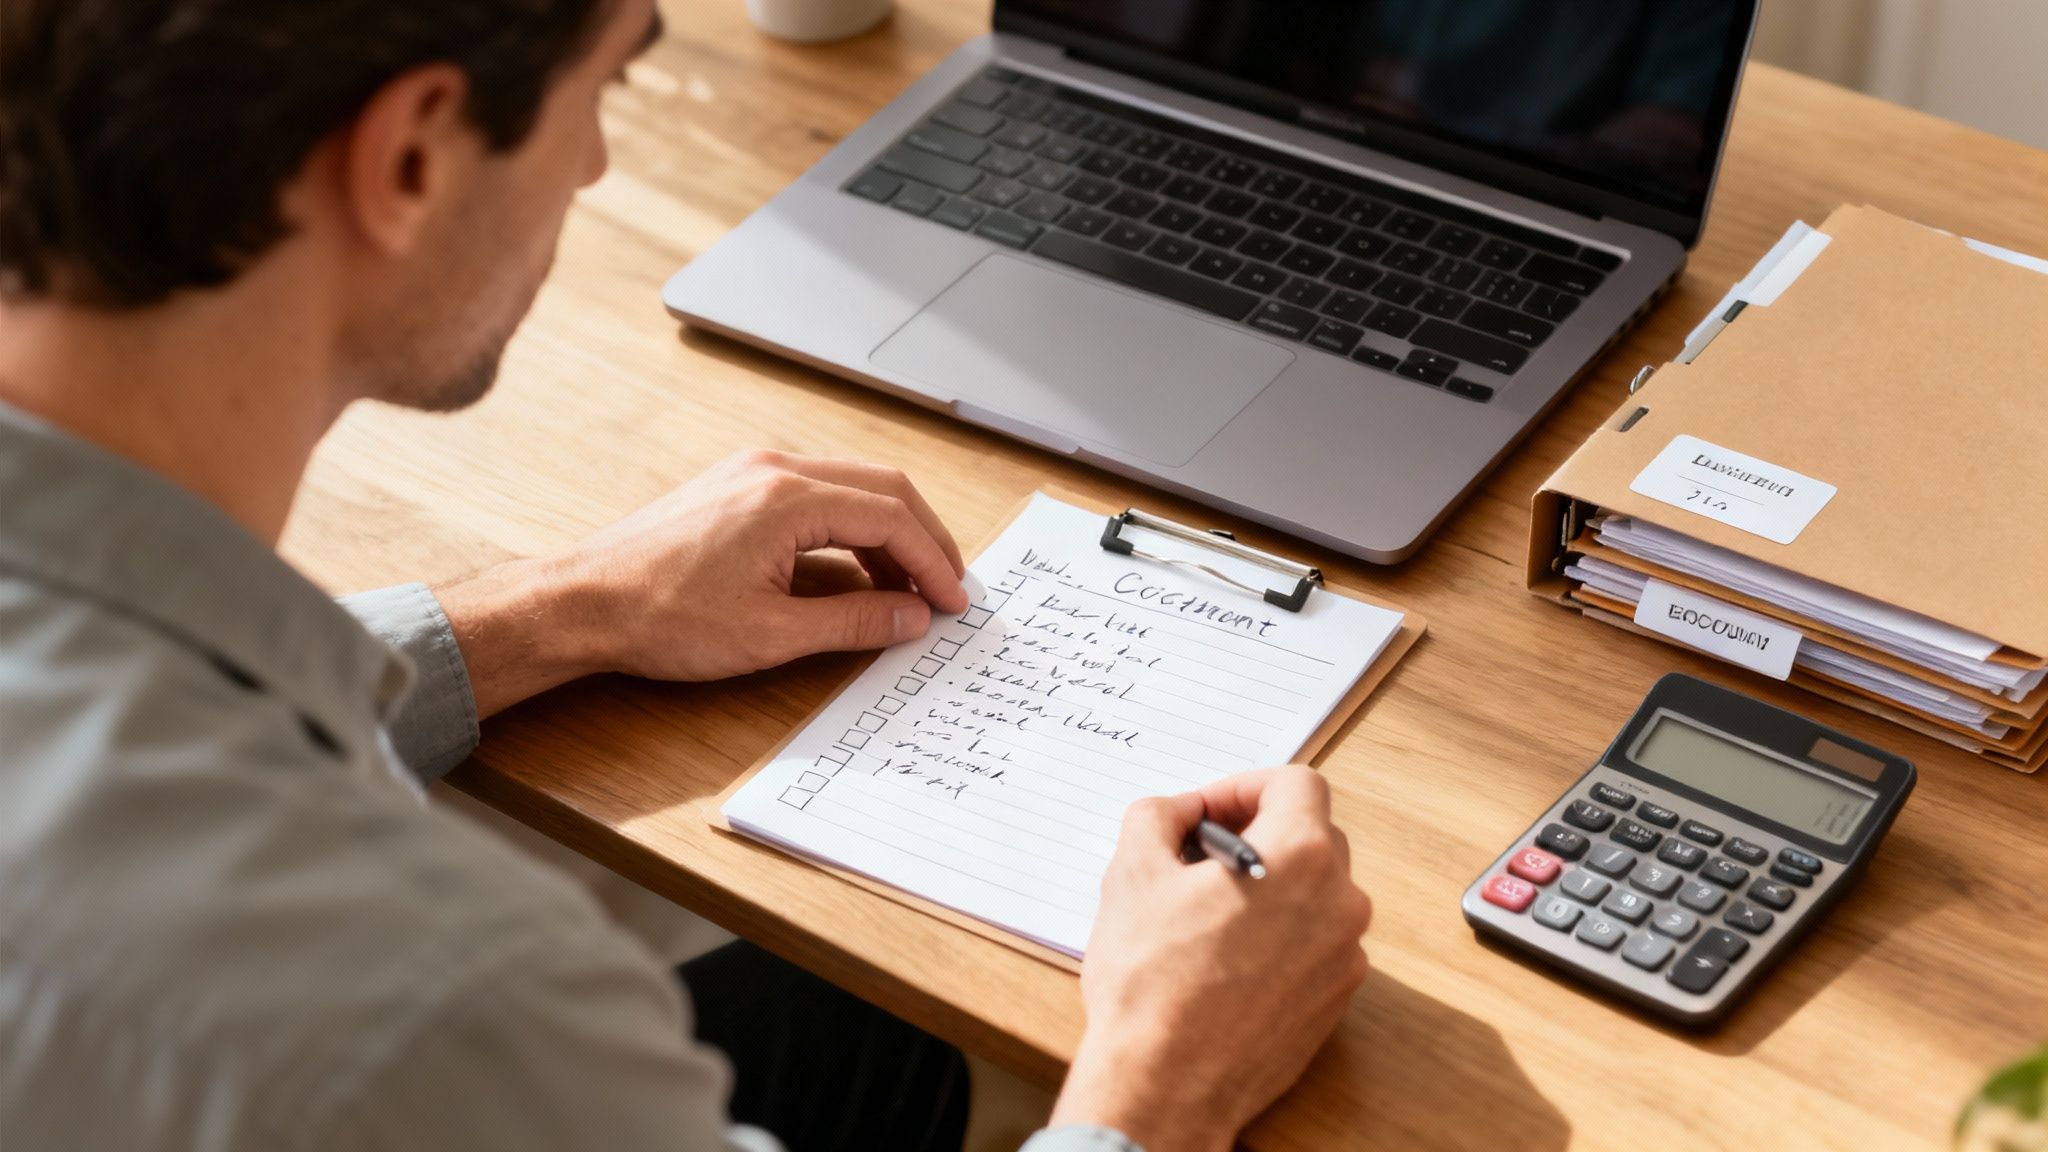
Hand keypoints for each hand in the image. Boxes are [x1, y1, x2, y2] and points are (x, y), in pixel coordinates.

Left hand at [435, 451, 968, 716]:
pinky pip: (817, 497)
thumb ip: (853, 621)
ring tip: (905, 593)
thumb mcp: (771, 634)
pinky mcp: (737, 488)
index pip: (891, 518)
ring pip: (851, 489)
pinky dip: (849, 532)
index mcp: (788, 497)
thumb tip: (911, 618)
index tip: (953, 604)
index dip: (933, 564)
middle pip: (883, 489)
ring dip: (887, 537)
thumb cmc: (660, 617)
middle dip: (924, 541)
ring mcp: (754, 472)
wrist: (582, 603)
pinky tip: (854, 576)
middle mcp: (775, 469)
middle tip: (946, 590)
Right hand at [1050, 767, 1371, 1151]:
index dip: (1244, 785)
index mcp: (1301, 856)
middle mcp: (1340, 902)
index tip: (1208, 810)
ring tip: (1207, 910)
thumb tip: (1178, 811)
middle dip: (1256, 830)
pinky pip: (1315, 943)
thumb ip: (1158, 816)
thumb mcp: (1133, 872)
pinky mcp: (1335, 1001)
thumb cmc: (1152, 983)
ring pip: (1315, 892)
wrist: (1167, 1084)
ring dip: (1269, 884)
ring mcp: (1345, 956)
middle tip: (1200, 854)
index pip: (1296, 783)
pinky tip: (1226, 957)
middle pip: (1311, 834)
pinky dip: (1279, 934)